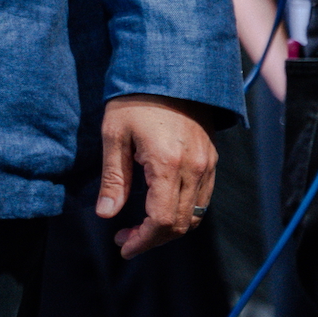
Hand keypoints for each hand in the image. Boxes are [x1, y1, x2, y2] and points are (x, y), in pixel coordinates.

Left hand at [97, 94, 217, 257]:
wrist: (168, 70)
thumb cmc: (134, 99)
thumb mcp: (114, 135)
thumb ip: (114, 178)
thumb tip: (106, 214)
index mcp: (168, 164)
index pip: (162, 220)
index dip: (143, 240)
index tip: (123, 246)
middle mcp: (195, 169)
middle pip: (181, 224)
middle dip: (153, 238)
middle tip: (125, 238)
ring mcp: (208, 165)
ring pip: (195, 215)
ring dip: (170, 228)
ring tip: (139, 227)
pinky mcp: (211, 160)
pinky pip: (203, 199)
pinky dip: (184, 212)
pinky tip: (159, 207)